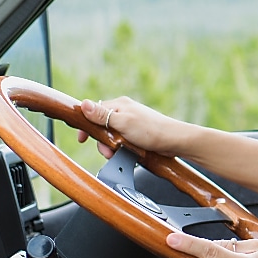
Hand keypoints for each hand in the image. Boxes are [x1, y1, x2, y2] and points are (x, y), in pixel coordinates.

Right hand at [75, 97, 195, 157]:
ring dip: (112, 147)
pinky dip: (121, 149)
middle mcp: (124, 111)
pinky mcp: (136, 134)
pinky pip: (122, 142)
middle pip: (101, 126)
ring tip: (119, 153)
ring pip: (111, 136)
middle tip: (108, 151)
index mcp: (119, 104)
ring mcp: (131, 123)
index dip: (86, 125)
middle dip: (102, 141)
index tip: (82, 138)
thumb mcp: (123, 122)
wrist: (175, 141)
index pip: (94, 111)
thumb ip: (102, 115)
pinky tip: (127, 154)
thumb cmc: (151, 130)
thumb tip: (83, 104)